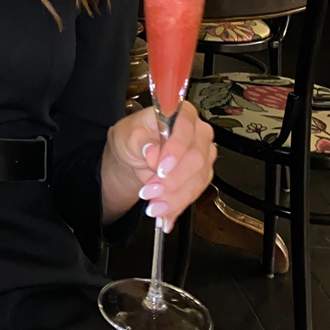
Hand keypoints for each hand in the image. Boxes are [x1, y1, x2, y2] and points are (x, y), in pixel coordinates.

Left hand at [104, 101, 216, 231]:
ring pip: (198, 180)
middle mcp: (197, 133)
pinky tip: (164, 216)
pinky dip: (178, 207)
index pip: (186, 128)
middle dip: (173, 179)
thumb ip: (139, 141)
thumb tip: (152, 152)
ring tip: (153, 207)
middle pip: (197, 158)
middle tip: (150, 190)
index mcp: (180, 113)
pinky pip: (195, 195)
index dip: (176, 149)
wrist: (135, 157)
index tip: (159, 168)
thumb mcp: (127, 135)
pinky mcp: (202, 176)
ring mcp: (203, 155)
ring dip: (174, 198)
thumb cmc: (133, 138)